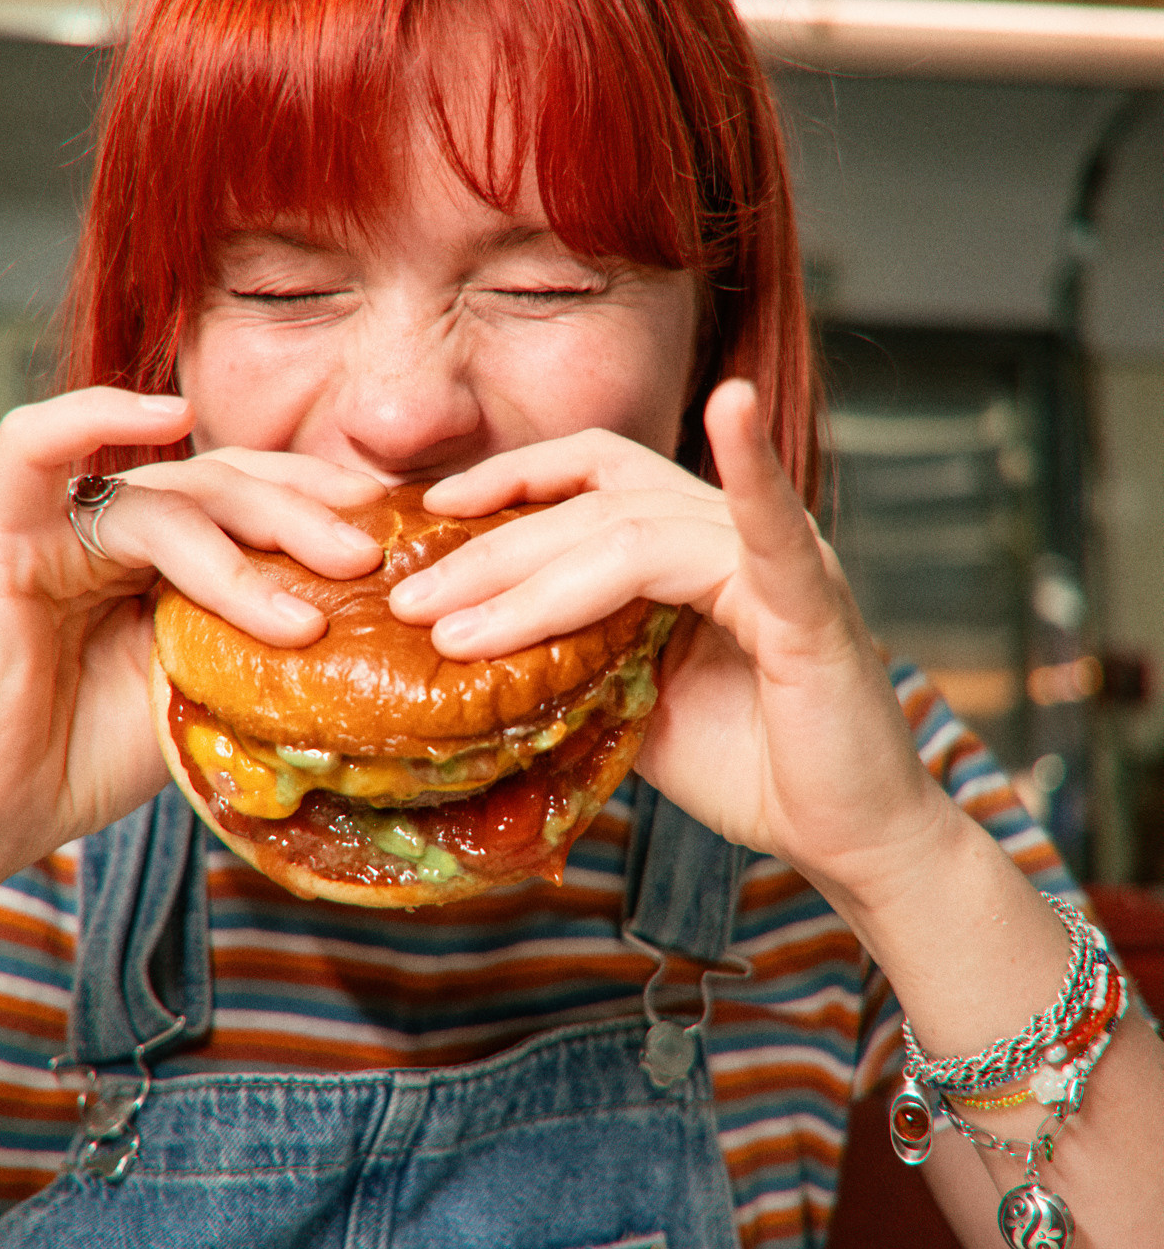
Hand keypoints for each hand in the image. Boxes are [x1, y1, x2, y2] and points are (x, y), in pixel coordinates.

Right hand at [0, 388, 383, 895]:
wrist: (1, 810)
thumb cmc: (99, 755)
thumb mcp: (211, 689)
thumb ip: (262, 643)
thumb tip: (376, 635)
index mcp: (172, 557)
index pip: (256, 498)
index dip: (323, 503)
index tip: (393, 532)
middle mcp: (122, 527)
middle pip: (228, 485)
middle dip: (306, 515)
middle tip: (369, 556)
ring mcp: (63, 526)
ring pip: (171, 493)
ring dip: (251, 533)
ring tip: (319, 587)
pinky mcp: (5, 536)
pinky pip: (36, 448)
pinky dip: (97, 416)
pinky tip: (167, 417)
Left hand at [390, 378, 950, 917]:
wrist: (845, 839)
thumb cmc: (750, 767)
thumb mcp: (634, 703)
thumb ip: (579, 658)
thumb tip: (471, 648)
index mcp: (694, 548)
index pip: (595, 478)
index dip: (513, 481)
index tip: (427, 514)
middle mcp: (735, 536)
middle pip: (595, 506)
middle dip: (490, 552)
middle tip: (403, 598)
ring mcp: (778, 562)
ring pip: (635, 535)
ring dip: (532, 579)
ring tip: (451, 624)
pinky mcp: (812, 606)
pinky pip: (773, 530)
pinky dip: (754, 468)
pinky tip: (733, 409)